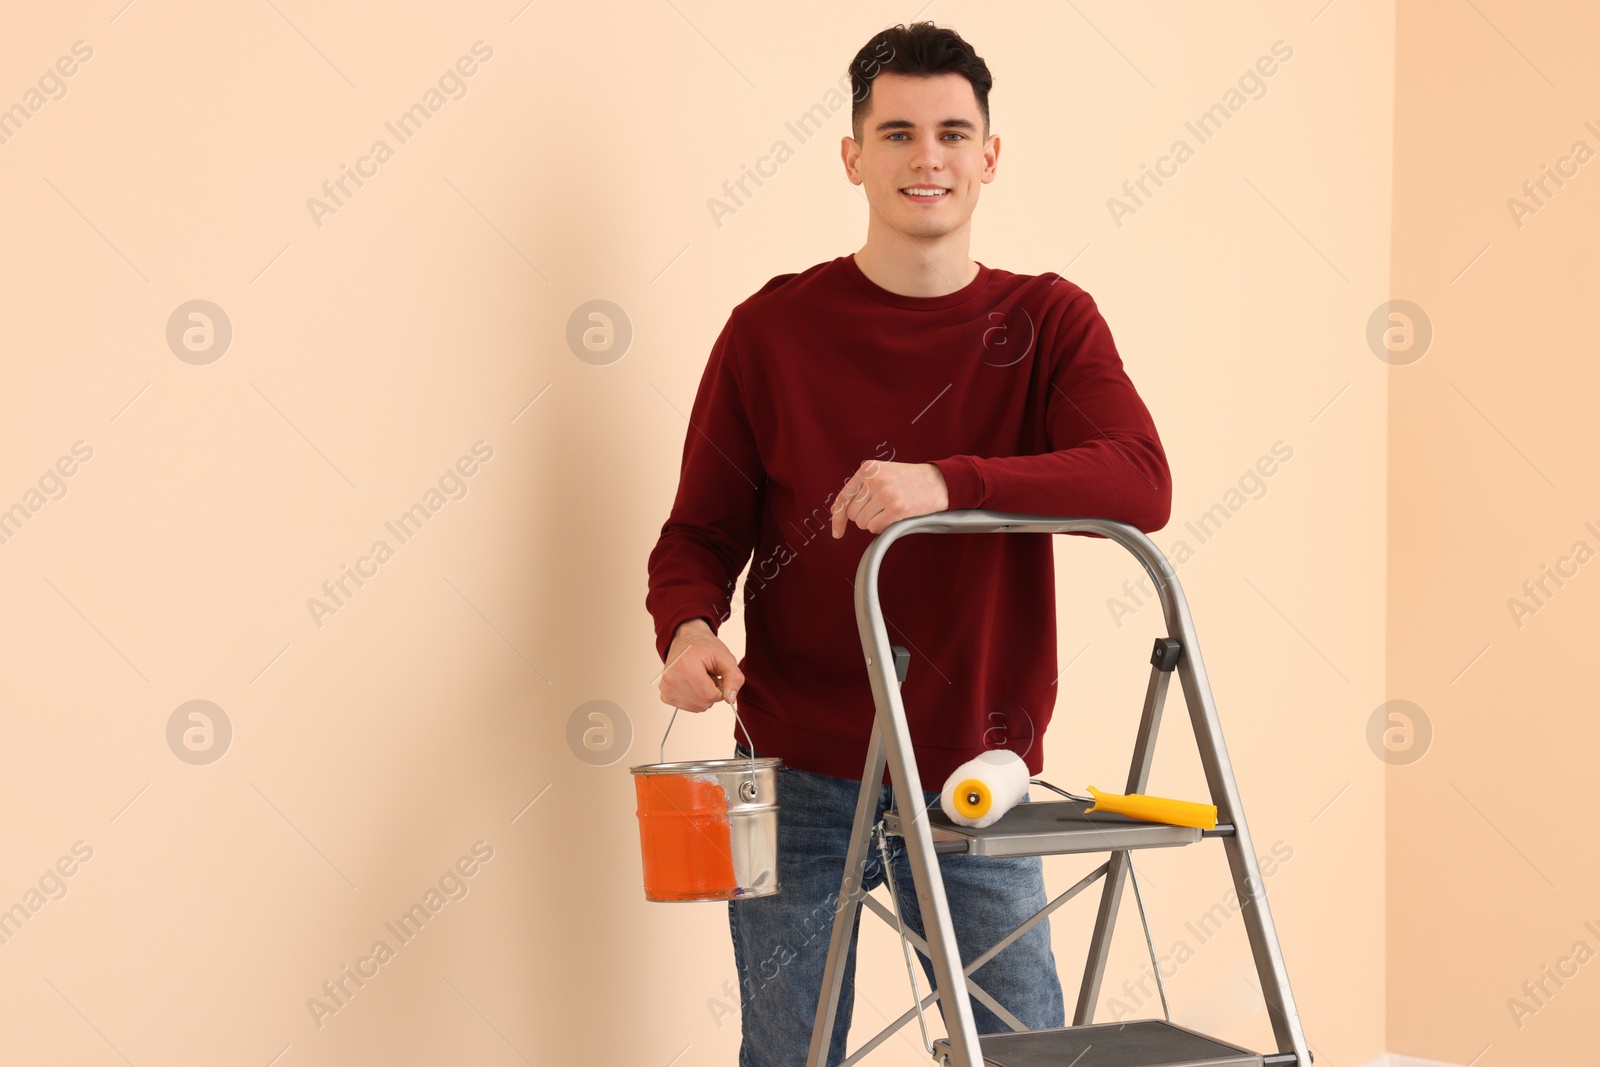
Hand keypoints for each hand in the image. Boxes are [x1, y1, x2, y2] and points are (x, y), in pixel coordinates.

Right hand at [660, 618, 743, 712]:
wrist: (686, 639)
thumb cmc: (704, 647)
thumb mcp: (726, 657)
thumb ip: (734, 678)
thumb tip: (730, 699)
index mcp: (685, 665)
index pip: (708, 696)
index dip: (719, 691)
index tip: (718, 679)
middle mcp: (672, 677)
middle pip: (702, 703)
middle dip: (712, 693)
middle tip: (709, 677)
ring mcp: (666, 686)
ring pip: (696, 707)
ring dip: (703, 696)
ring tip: (700, 679)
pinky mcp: (664, 693)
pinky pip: (687, 707)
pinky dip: (694, 699)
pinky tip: (692, 684)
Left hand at [830, 461, 948, 537]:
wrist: (939, 481)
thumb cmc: (910, 480)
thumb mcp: (883, 473)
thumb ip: (861, 487)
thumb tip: (837, 510)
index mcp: (868, 469)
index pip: (844, 497)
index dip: (838, 518)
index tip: (837, 533)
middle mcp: (874, 479)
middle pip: (853, 514)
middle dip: (864, 517)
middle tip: (881, 511)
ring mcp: (885, 494)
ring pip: (863, 522)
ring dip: (874, 522)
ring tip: (890, 511)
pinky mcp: (896, 508)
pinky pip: (875, 528)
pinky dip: (883, 528)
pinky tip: (895, 517)